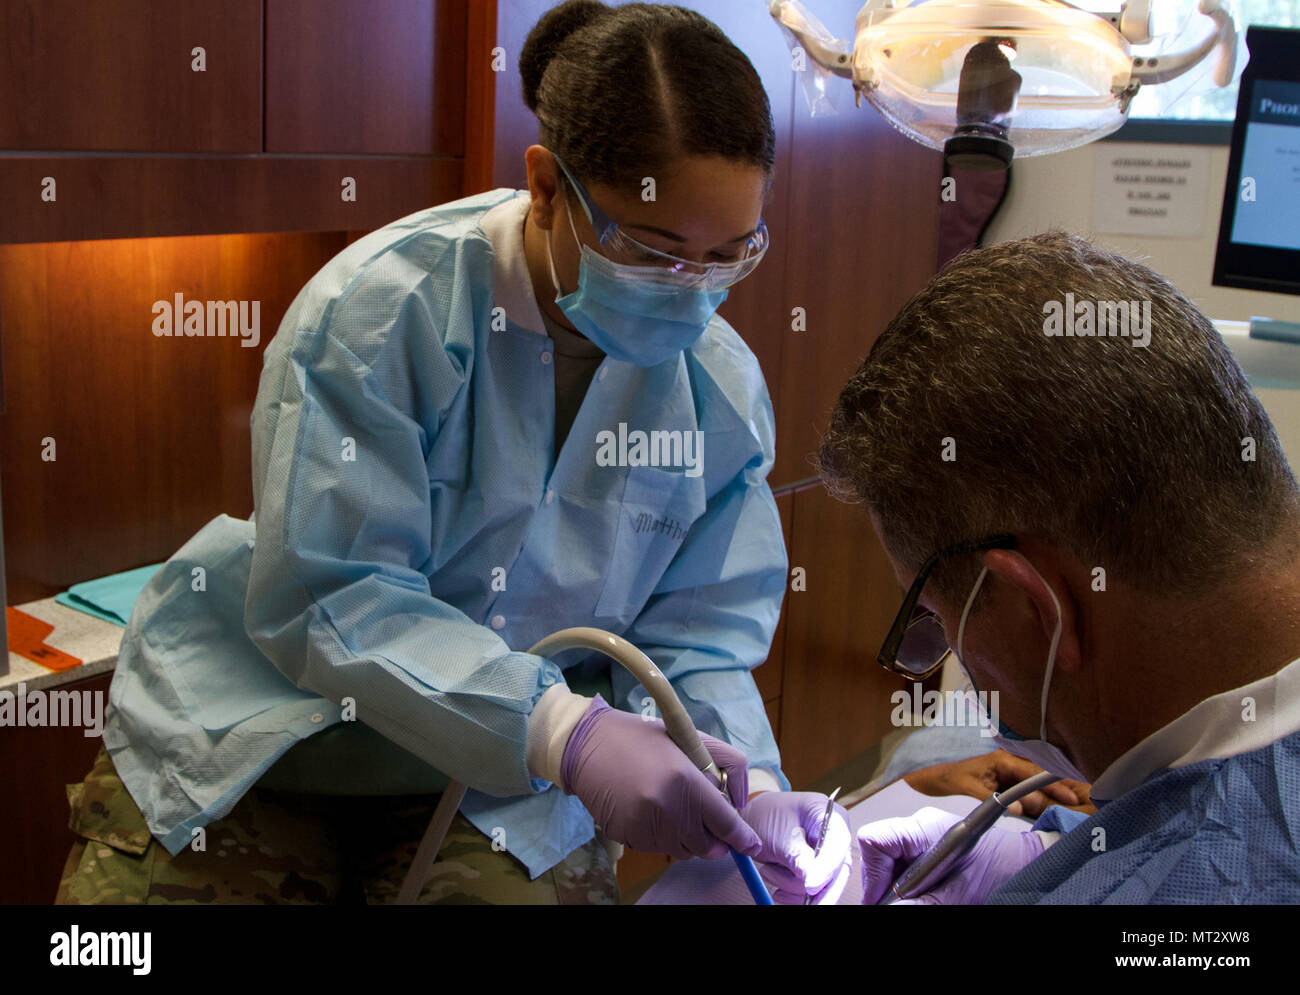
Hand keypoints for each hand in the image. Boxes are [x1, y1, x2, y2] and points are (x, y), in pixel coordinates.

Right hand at [560, 696, 761, 859]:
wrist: (588, 744)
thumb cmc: (643, 738)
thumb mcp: (690, 738)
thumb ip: (726, 764)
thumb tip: (739, 802)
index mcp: (685, 780)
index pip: (725, 824)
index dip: (742, 838)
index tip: (750, 846)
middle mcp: (667, 808)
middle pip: (706, 847)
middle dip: (713, 838)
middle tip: (707, 821)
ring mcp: (644, 826)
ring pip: (683, 851)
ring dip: (687, 837)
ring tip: (673, 808)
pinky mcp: (627, 836)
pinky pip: (657, 848)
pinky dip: (662, 836)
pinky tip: (651, 811)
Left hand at [739, 792, 852, 903]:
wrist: (751, 821)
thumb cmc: (766, 816)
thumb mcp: (779, 835)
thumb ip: (798, 857)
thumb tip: (814, 883)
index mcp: (830, 816)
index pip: (838, 844)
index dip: (827, 868)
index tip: (811, 886)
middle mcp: (834, 837)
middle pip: (837, 870)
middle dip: (817, 890)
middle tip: (807, 905)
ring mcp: (825, 856)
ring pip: (821, 885)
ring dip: (791, 886)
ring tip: (768, 870)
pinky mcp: (815, 872)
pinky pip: (811, 893)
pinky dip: (791, 894)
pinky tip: (775, 883)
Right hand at [858, 806, 1043, 903]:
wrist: (1029, 866)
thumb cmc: (1002, 870)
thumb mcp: (959, 894)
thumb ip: (921, 904)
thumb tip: (889, 909)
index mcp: (923, 827)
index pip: (875, 840)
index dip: (872, 874)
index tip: (882, 901)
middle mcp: (917, 828)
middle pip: (878, 854)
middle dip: (882, 885)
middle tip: (897, 907)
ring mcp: (921, 838)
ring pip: (888, 864)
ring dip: (896, 887)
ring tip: (917, 901)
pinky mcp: (928, 851)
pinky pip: (902, 868)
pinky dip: (907, 887)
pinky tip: (924, 896)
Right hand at [903, 750, 1093, 816]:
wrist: (932, 772)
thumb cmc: (966, 776)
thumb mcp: (995, 782)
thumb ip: (1016, 790)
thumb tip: (1041, 803)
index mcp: (1007, 759)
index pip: (1038, 770)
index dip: (1058, 781)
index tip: (1081, 794)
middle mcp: (999, 760)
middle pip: (1030, 774)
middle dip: (1053, 787)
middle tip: (1075, 800)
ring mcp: (983, 771)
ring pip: (1013, 782)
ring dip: (1030, 795)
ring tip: (1048, 806)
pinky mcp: (968, 782)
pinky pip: (986, 793)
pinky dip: (999, 801)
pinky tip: (1013, 808)